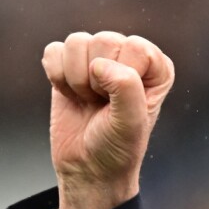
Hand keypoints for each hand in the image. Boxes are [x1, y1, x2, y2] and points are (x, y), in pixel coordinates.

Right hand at [41, 31, 175, 208]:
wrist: (88, 168)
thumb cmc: (117, 148)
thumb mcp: (131, 123)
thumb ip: (126, 88)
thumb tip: (100, 65)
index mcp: (155, 68)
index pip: (136, 47)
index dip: (123, 76)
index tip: (120, 103)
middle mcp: (128, 57)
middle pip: (103, 40)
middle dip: (96, 79)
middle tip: (102, 105)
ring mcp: (97, 58)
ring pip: (75, 42)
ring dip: (75, 79)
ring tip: (88, 101)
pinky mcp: (69, 64)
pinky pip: (54, 51)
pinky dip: (56, 77)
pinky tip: (71, 95)